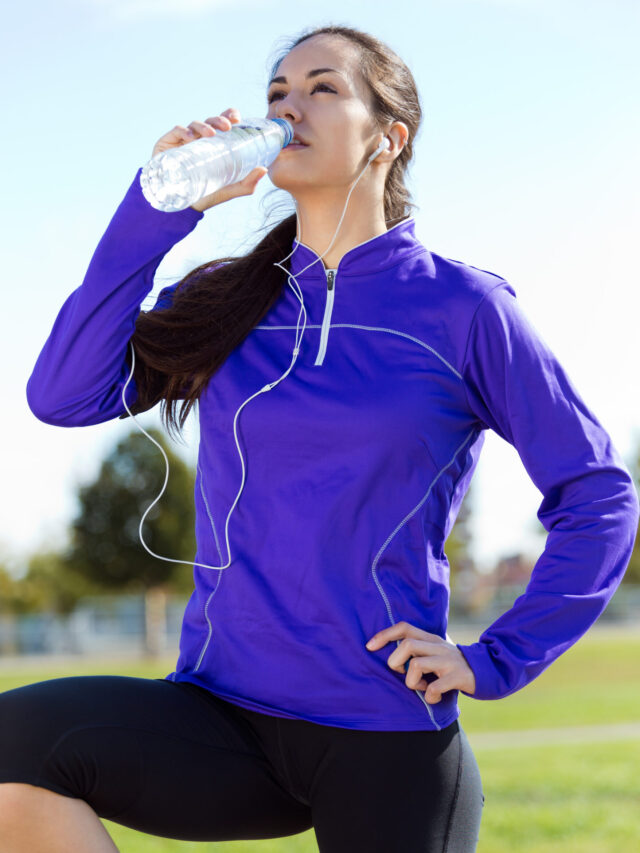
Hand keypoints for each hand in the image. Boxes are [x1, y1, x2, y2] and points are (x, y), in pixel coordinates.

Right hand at [150, 108, 267, 211]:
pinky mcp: (168, 144)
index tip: (236, 118)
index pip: (222, 123)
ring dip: (204, 125)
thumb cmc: (208, 194)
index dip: (228, 116)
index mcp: (214, 144)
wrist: (182, 207)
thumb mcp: (230, 189)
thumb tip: (264, 170)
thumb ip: (248, 183)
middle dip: (219, 119)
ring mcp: (184, 141)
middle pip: (210, 122)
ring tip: (211, 134)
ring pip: (194, 124)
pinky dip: (184, 131)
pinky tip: (190, 137)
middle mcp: (200, 139)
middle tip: (227, 127)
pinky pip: (176, 131)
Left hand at [365, 621, 475, 702]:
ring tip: (421, 687)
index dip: (384, 635)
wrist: (486, 671)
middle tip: (402, 674)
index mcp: (430, 638)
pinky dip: (429, 696)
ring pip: (417, 665)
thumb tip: (388, 653)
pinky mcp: (457, 677)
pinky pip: (435, 688)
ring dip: (412, 682)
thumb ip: (417, 648)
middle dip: (396, 663)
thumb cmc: (451, 664)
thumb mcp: (435, 651)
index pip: (404, 628)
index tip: (369, 647)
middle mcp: (438, 646)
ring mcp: (448, 661)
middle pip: (407, 645)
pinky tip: (433, 698)